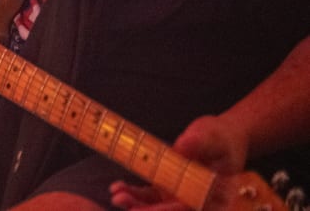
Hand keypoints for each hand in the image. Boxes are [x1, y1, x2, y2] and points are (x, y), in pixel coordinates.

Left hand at [110, 115, 248, 209]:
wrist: (223, 137)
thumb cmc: (222, 138)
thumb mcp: (213, 136)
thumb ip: (199, 141)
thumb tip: (182, 147)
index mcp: (214, 197)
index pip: (188, 209)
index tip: (141, 210)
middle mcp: (197, 202)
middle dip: (144, 210)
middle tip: (120, 200)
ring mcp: (181, 197)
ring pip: (156, 207)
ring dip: (135, 203)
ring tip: (116, 194)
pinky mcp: (170, 190)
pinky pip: (150, 197)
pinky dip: (135, 194)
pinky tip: (118, 188)